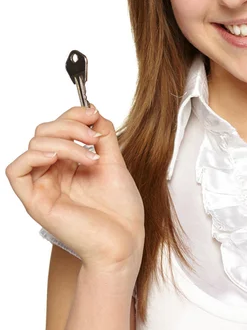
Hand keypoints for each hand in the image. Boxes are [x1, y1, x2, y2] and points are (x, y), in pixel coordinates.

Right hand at [5, 105, 144, 273]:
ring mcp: (44, 186)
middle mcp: (54, 172)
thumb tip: (92, 109)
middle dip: (70, 125)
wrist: (125, 240)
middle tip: (94, 138)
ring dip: (64, 141)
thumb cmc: (121, 209)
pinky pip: (16, 170)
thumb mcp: (113, 160)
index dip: (73, 114)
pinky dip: (35, 155)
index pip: (58, 126)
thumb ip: (102, 134)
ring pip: (35, 144)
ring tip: (89, 156)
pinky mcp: (36, 201)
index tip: (94, 115)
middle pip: (44, 131)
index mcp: (70, 163)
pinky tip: (58, 158)